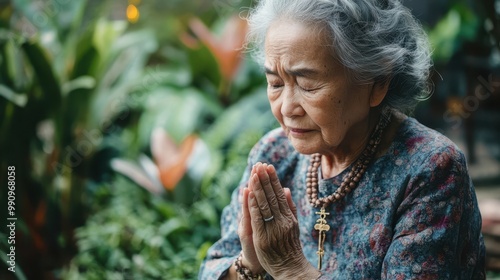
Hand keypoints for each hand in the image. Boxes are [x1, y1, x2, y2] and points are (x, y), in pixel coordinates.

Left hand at [246, 163, 318, 278]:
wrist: (290, 268)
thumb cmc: (290, 246)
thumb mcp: (294, 225)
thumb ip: (290, 207)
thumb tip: (287, 189)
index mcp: (289, 217)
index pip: (280, 194)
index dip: (274, 180)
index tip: (269, 166)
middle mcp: (282, 221)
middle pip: (272, 197)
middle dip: (265, 180)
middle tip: (260, 165)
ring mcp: (273, 229)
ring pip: (264, 205)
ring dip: (258, 189)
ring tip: (254, 174)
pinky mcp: (263, 237)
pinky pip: (257, 218)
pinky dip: (253, 205)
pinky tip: (249, 194)